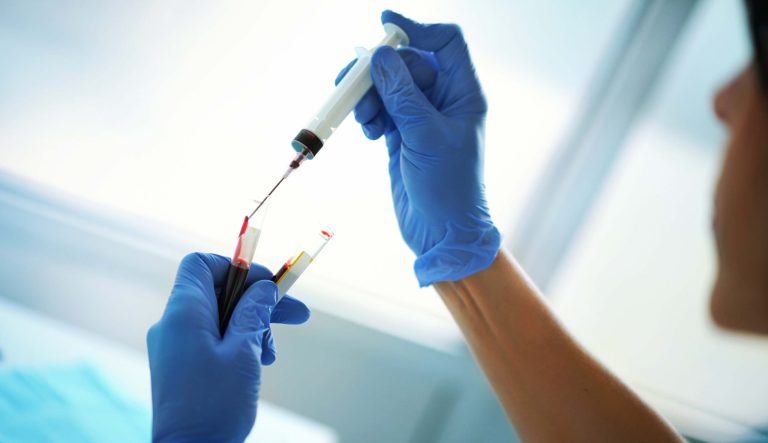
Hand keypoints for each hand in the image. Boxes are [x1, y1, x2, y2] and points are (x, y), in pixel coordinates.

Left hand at [147, 253, 309, 442]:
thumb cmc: (215, 405)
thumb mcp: (244, 351)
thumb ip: (253, 312)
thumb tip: (264, 288)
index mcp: (183, 313)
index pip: (201, 264)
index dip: (235, 265)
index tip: (265, 284)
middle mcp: (173, 324)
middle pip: (219, 292)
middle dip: (258, 301)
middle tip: (297, 313)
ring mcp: (175, 345)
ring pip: (220, 317)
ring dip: (252, 327)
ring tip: (271, 356)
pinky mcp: (181, 365)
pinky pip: (212, 339)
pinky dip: (238, 344)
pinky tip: (258, 364)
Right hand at [337, 10, 500, 285]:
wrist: (441, 232)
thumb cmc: (448, 187)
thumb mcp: (425, 135)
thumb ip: (401, 94)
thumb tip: (379, 56)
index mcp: (463, 93)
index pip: (446, 43)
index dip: (417, 28)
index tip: (385, 23)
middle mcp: (443, 101)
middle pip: (406, 63)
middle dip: (379, 71)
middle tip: (351, 82)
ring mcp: (421, 118)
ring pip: (388, 87)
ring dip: (369, 97)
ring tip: (364, 121)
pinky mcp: (402, 135)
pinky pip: (380, 110)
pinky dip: (369, 115)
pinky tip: (369, 132)